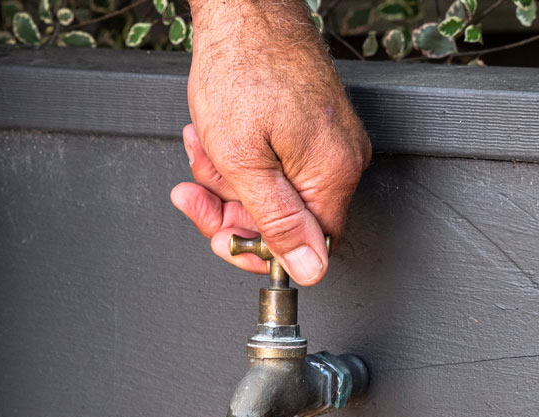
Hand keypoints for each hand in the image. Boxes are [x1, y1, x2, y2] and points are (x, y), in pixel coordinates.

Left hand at [172, 0, 369, 285]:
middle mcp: (341, 160)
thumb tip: (311, 269)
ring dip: (226, 176)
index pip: (308, 247)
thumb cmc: (241, 68)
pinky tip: (215, 134)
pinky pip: (273, 161)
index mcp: (332, 174)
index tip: (223, 234)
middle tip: (197, 187)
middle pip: (283, 220)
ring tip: (204, 145)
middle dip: (229, 205)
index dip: (259, 249)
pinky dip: (237, 154)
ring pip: (270, 190)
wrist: (243, 10)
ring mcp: (328, 141)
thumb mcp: (243, 161)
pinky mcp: (312, 126)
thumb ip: (277, 222)